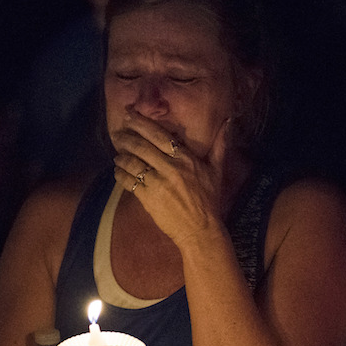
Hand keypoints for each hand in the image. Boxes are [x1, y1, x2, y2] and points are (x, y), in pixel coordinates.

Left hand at [111, 111, 233, 245]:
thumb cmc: (209, 200)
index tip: (129, 115)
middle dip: (126, 138)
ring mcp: (158, 183)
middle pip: (141, 146)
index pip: (159, 135)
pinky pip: (129, 182)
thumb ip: (220, 144)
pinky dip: (120, 175)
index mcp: (186, 159)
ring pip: (133, 163)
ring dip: (121, 157)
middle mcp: (170, 168)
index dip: (141, 123)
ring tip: (118, 155)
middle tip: (116, 133)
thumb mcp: (217, 170)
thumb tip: (229, 121)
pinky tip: (118, 172)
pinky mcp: (148, 199)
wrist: (201, 230)